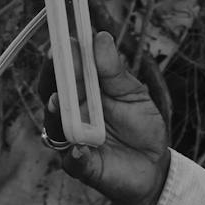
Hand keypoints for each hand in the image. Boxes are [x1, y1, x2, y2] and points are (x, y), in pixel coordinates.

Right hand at [54, 31, 171, 204]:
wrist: (154, 165)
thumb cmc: (140, 125)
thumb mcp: (133, 93)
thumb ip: (115, 71)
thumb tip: (100, 38)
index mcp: (81, 91)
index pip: (63, 70)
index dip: (62, 54)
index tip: (66, 39)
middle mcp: (70, 114)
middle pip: (50, 93)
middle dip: (54, 78)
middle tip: (59, 62)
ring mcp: (72, 140)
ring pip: (55, 126)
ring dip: (55, 114)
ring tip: (58, 102)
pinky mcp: (80, 167)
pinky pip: (72, 162)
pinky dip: (75, 156)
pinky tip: (80, 149)